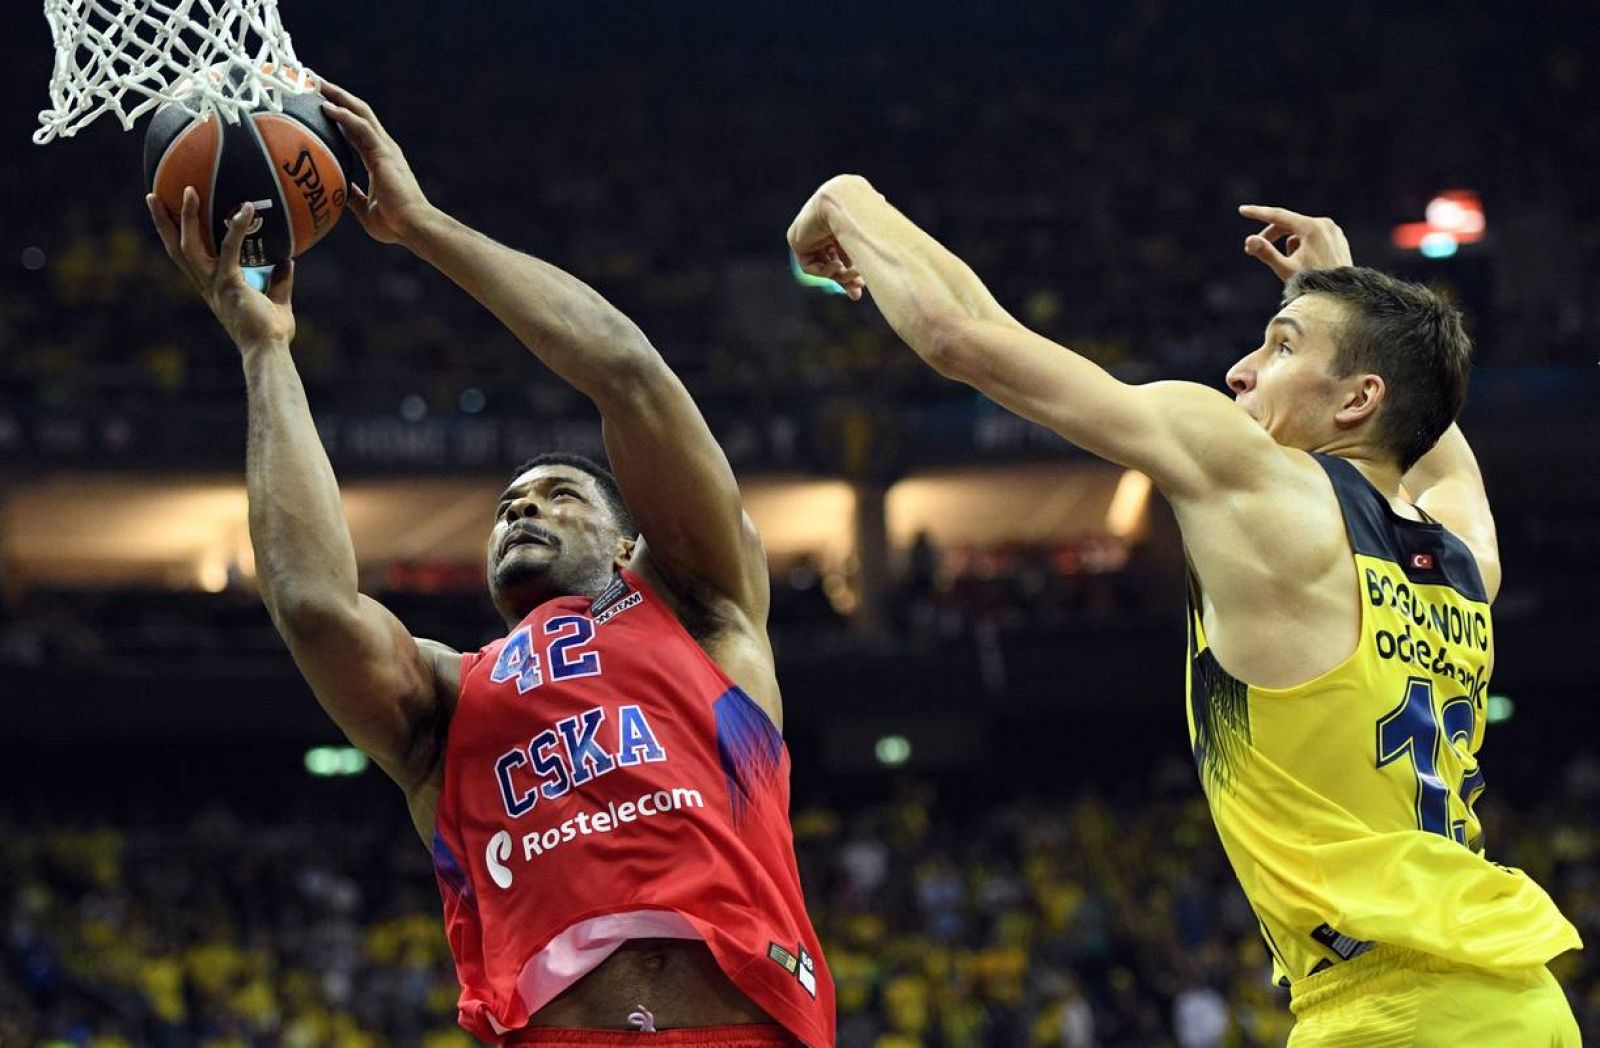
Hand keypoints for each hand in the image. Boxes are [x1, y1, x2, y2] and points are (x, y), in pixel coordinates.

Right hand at [148, 188, 294, 348]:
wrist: (269, 351)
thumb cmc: (272, 333)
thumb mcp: (277, 301)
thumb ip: (279, 280)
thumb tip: (287, 259)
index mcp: (212, 288)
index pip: (187, 258)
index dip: (175, 237)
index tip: (168, 215)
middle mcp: (207, 285)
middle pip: (176, 248)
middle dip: (162, 222)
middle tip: (154, 195)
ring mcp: (214, 284)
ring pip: (189, 245)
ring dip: (186, 216)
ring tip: (188, 190)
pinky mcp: (229, 284)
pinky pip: (229, 248)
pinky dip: (236, 227)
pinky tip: (247, 209)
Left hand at [318, 80, 434, 245]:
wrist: (414, 227)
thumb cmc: (395, 224)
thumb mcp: (366, 210)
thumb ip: (354, 197)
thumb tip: (338, 190)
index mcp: (380, 159)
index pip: (357, 129)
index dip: (340, 115)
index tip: (320, 104)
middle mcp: (384, 148)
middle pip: (358, 112)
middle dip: (337, 95)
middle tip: (314, 82)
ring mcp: (386, 148)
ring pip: (360, 112)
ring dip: (338, 96)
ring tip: (316, 84)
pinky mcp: (384, 153)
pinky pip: (361, 127)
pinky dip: (344, 115)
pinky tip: (326, 107)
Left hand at [788, 177, 866, 300]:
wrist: (845, 201)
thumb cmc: (865, 212)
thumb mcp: (873, 228)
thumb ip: (875, 224)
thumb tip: (882, 199)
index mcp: (839, 221)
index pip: (844, 251)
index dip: (853, 269)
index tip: (864, 284)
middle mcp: (823, 227)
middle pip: (833, 261)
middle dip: (845, 279)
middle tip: (856, 294)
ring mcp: (808, 234)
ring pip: (823, 266)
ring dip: (840, 277)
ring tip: (854, 278)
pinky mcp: (796, 240)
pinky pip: (809, 266)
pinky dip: (825, 271)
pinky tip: (837, 266)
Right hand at [1238, 205, 1353, 280]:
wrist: (1340, 297)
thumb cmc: (1312, 284)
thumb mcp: (1286, 269)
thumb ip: (1266, 253)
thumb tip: (1249, 240)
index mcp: (1312, 227)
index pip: (1278, 216)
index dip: (1258, 213)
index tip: (1242, 210)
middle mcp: (1324, 223)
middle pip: (1289, 224)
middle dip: (1270, 237)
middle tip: (1251, 251)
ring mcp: (1333, 230)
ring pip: (1300, 232)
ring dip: (1289, 246)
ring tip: (1291, 266)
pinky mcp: (1337, 238)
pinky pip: (1313, 237)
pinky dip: (1303, 247)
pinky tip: (1306, 264)